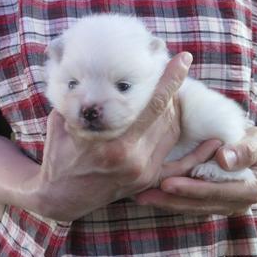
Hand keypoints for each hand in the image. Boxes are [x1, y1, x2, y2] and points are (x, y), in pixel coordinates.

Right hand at [28, 52, 193, 220]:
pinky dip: (180, 138)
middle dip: (170, 91)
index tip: (183, 59)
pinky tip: (197, 133)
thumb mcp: (63, 122)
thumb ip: (82, 99)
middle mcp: (134, 160)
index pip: (153, 105)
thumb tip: (93, 69)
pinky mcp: (147, 180)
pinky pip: (175, 156)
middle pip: (167, 116)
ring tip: (166, 93)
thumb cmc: (58, 155)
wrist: (60, 197)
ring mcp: (143, 173)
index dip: (170, 80)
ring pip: (172, 131)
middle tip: (169, 72)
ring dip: (172, 109)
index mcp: (114, 145)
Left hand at [134, 127, 256, 215]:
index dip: (190, 189)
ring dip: (166, 204)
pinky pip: (190, 204)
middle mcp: (237, 204)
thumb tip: (223, 159)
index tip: (167, 183)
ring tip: (141, 197)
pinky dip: (171, 201)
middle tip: (144, 195)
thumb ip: (245, 149)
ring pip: (191, 208)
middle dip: (170, 201)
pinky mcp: (213, 203)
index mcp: (250, 191)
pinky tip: (151, 195)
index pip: (215, 191)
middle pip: (199, 204)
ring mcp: (224, 206)